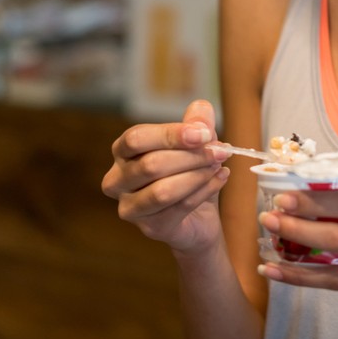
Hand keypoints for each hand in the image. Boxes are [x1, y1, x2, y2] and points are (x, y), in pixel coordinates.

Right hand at [101, 99, 231, 254]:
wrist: (197, 216)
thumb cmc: (188, 173)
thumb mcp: (195, 143)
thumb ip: (196, 123)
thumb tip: (200, 110)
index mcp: (122, 152)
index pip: (136, 139)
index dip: (170, 135)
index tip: (204, 134)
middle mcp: (117, 180)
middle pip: (151, 165)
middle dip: (191, 156)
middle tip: (221, 151)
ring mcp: (130, 208)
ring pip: (163, 190)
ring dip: (197, 175)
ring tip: (219, 165)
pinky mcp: (150, 228)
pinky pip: (179, 208)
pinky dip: (205, 190)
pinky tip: (221, 178)